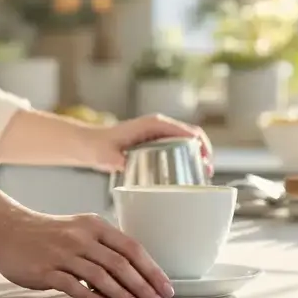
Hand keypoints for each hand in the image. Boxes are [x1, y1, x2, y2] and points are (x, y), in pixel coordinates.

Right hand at [0, 206, 173, 297]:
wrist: (6, 229)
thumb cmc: (47, 234)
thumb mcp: (79, 231)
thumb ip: (103, 250)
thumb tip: (133, 277)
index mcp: (94, 226)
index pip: (132, 247)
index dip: (151, 269)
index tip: (165, 287)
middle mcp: (81, 237)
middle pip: (120, 263)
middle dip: (143, 285)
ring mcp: (62, 253)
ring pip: (99, 275)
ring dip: (121, 293)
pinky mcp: (45, 269)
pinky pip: (71, 284)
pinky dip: (88, 296)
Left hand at [86, 114, 212, 173]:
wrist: (90, 145)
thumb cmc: (99, 147)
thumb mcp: (109, 155)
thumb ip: (117, 159)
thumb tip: (127, 165)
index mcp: (153, 124)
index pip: (185, 130)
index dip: (199, 144)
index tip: (204, 160)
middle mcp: (158, 126)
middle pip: (190, 134)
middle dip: (202, 151)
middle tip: (206, 171)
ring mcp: (157, 133)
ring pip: (185, 141)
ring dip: (196, 154)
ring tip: (201, 173)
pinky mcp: (155, 142)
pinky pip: (176, 146)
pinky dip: (186, 156)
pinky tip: (187, 171)